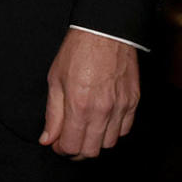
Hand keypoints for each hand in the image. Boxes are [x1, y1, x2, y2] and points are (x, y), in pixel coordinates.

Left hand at [39, 29, 138, 158]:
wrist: (104, 30)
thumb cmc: (77, 50)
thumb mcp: (55, 79)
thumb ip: (53, 113)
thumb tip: (47, 139)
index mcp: (79, 105)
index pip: (71, 145)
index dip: (61, 148)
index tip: (57, 143)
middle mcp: (102, 111)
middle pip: (91, 151)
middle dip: (77, 150)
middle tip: (69, 139)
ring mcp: (121, 107)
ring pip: (109, 144)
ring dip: (95, 141)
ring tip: (85, 129)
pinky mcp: (134, 102)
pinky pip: (124, 130)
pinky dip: (113, 131)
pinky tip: (102, 120)